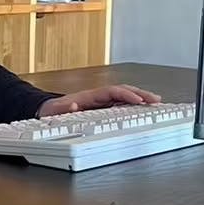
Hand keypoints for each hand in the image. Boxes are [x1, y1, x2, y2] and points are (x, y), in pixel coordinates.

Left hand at [38, 84, 161, 116]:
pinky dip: (134, 107)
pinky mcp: (103, 109)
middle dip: (140, 94)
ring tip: (156, 104)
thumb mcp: (53, 112)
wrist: (47, 112)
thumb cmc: (52, 112)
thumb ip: (63, 109)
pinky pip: (122, 106)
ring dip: (140, 99)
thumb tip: (73, 106)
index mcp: (89, 96)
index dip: (126, 95)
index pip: (112, 92)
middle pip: (123, 92)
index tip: (138, 100)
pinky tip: (144, 111)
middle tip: (156, 100)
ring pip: (125, 98)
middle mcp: (97, 97)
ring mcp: (101, 103)